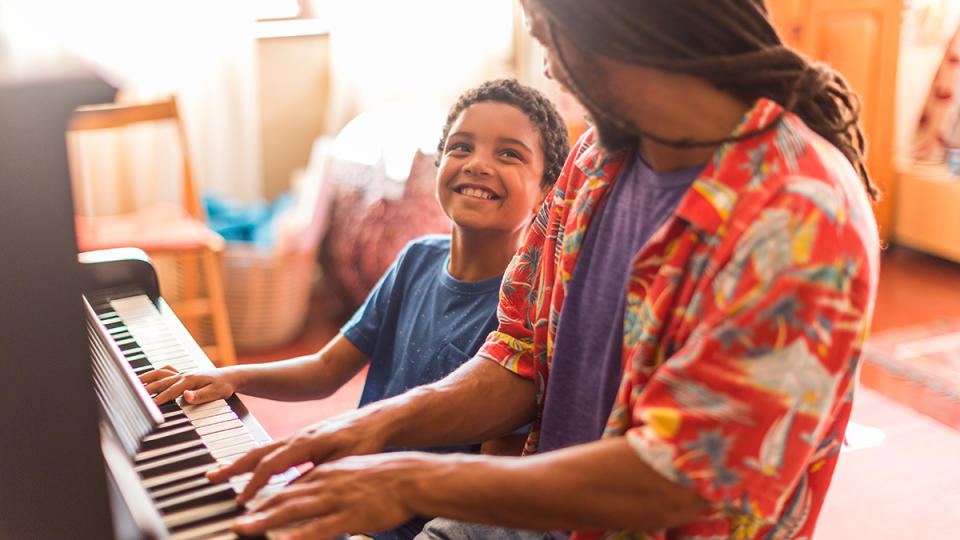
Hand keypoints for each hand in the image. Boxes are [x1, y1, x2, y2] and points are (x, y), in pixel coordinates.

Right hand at [139, 365, 235, 404]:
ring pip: (160, 373)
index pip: (171, 391)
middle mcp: (184, 375)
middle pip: (161, 381)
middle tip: (133, 396)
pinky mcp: (182, 374)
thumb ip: (200, 395)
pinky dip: (155, 374)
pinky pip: (165, 371)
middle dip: (147, 388)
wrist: (229, 377)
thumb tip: (186, 396)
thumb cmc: (223, 386)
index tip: (149, 406)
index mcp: (190, 380)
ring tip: (132, 382)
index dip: (159, 399)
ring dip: (147, 377)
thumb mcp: (216, 393)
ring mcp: (182, 373)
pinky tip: (148, 378)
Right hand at [208, 407, 388, 504]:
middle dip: (233, 466)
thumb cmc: (366, 440)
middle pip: (258, 452)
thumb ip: (320, 473)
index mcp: (306, 441)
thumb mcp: (346, 460)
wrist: (379, 420)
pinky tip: (253, 469)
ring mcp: (300, 436)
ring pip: (264, 449)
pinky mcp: (306, 438)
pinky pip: (275, 448)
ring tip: (221, 472)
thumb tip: (297, 490)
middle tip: (210, 477)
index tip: (241, 500)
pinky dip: (258, 459)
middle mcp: (299, 436)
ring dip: (241, 461)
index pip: (272, 464)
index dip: (255, 483)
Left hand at [232, 452, 432, 538]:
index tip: (243, 506)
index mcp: (323, 472)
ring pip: (294, 511)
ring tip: (245, 529)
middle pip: (282, 497)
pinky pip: (321, 527)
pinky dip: (301, 535)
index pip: (287, 485)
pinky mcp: (350, 514)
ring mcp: (335, 498)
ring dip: (267, 521)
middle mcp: (324, 482)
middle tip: (233, 521)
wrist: (410, 476)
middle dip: (255, 509)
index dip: (263, 496)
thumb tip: (310, 492)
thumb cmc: (382, 476)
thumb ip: (327, 482)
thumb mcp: (349, 471)